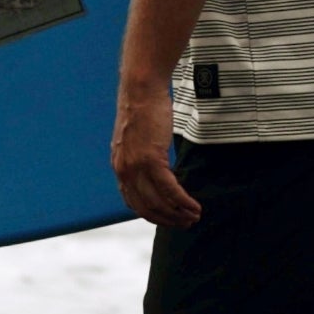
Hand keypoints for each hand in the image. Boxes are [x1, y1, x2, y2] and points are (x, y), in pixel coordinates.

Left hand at [111, 80, 201, 227]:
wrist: (141, 90)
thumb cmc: (143, 109)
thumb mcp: (137, 139)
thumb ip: (142, 157)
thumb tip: (155, 169)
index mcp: (120, 167)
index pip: (133, 202)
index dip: (152, 215)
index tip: (169, 219)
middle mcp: (124, 170)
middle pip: (146, 207)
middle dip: (167, 219)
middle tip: (185, 223)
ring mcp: (136, 166)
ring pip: (158, 202)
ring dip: (178, 213)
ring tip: (194, 217)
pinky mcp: (151, 159)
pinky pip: (169, 188)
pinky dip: (182, 201)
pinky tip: (193, 205)